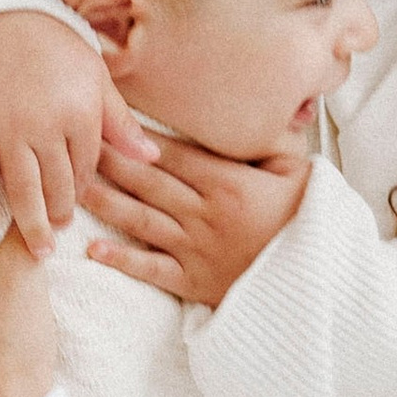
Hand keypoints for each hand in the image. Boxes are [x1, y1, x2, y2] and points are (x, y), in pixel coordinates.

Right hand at [0, 15, 155, 257]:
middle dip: (58, 215)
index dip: (82, 190)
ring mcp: (5, 126)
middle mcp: (44, 124)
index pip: (86, 167)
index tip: (74, 206)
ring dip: (30, 222)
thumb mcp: (96, 76)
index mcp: (81, 113)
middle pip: (55, 184)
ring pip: (21, 186)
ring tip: (37, 247)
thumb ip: (120, 121)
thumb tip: (151, 157)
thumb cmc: (53, 46)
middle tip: (56, 239)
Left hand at [82, 131, 309, 307]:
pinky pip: (153, 269)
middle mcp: (206, 214)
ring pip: (142, 221)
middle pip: (147, 184)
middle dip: (109, 164)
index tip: (108, 123)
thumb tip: (257, 114)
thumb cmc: (309, 220)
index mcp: (228, 183)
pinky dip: (123, 260)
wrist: (322, 280)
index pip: (171, 156)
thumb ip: (270, 143)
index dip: (136, 140)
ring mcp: (197, 249)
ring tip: (74, 189)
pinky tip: (94, 250)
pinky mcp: (195, 282)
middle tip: (77, 145)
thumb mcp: (298, 171)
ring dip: (106, 205)